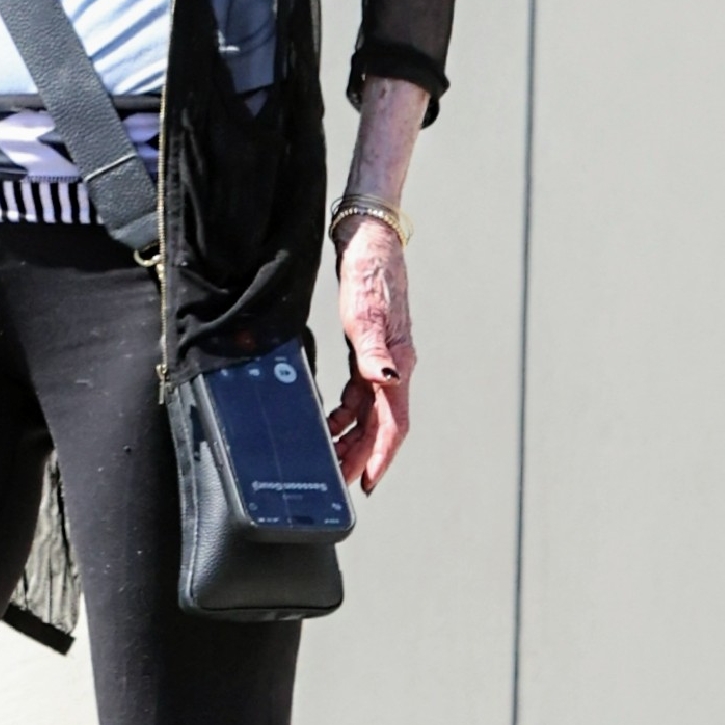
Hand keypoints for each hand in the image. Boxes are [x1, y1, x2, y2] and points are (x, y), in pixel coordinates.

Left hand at [329, 218, 411, 493]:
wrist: (368, 239)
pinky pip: (357, 396)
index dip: (381, 455)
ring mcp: (381, 361)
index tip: (366, 481)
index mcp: (397, 361)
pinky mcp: (367, 352)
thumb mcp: (366, 312)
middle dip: (361, 457)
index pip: (393, 422)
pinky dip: (343, 415)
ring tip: (331, 462)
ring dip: (351, 440)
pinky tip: (327, 423)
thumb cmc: (371, 270)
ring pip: (368, 415)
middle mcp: (393, 366)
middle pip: (380, 426)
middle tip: (340, 484)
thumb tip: (386, 381)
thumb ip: (373, 350)